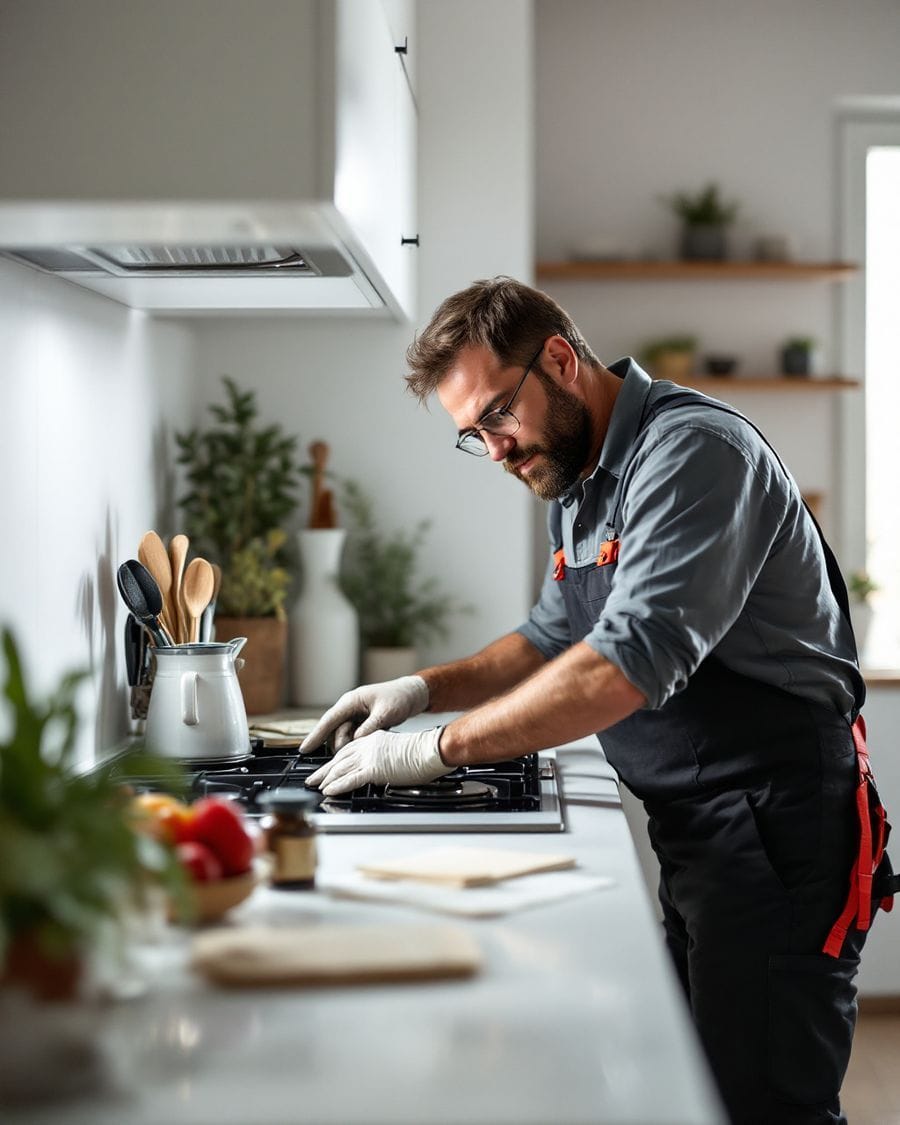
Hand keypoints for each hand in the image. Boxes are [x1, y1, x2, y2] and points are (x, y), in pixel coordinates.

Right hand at [300, 675, 429, 752]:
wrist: (412, 694)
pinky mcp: (361, 722)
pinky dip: (356, 744)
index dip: (315, 736)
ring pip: (343, 736)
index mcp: (351, 701)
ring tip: (362, 751)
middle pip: (334, 732)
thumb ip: (370, 727)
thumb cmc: (399, 698)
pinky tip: (364, 750)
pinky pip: (352, 737)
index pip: (328, 720)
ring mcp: (355, 715)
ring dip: (348, 746)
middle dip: (339, 745)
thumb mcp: (386, 713)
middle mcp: (349, 708)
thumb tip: (356, 741)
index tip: (304, 749)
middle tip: (350, 756)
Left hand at [305, 727, 448, 795]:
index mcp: (374, 739)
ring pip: (341, 769)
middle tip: (312, 778)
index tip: (326, 767)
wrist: (430, 750)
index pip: (348, 750)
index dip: (335, 760)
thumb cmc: (422, 752)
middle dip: (324, 770)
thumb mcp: (398, 749)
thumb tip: (383, 767)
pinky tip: (328, 791)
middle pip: (339, 759)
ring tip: (316, 786)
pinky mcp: (374, 769)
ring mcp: (370, 757)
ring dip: (326, 779)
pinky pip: (351, 779)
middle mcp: (368, 746)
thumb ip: (385, 756)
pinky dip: (337, 786)